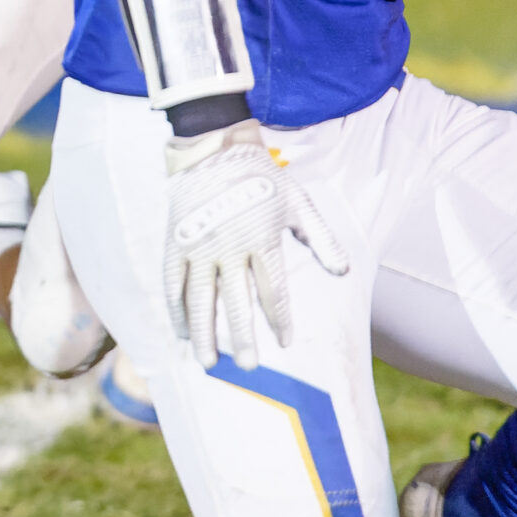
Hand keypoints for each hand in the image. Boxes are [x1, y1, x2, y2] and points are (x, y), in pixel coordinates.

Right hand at [162, 120, 345, 369]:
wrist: (214, 149)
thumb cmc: (261, 177)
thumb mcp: (298, 202)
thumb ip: (321, 238)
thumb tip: (344, 272)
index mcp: (261, 240)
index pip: (273, 291)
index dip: (280, 320)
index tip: (285, 343)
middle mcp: (229, 247)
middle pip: (235, 303)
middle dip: (241, 338)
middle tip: (246, 368)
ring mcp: (198, 246)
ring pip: (200, 299)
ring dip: (204, 333)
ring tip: (207, 362)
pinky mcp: (175, 242)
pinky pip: (173, 282)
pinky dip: (176, 308)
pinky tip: (180, 331)